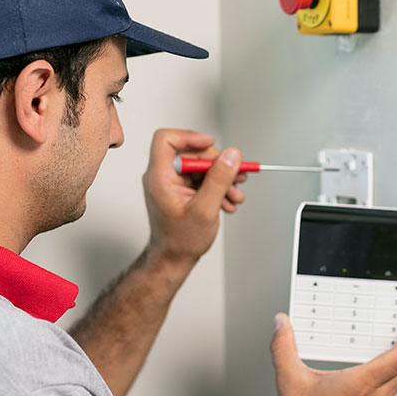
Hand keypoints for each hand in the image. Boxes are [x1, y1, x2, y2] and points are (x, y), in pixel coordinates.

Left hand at [142, 129, 248, 264]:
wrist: (174, 258)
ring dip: (222, 178)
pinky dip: (217, 187)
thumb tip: (232, 155)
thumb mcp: (205, 209)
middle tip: (236, 174)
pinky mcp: (182, 189)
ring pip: (200, 166)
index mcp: (160, 177)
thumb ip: (219, 179)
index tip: (211, 144)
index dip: (189, 137)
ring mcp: (172, 183)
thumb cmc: (181, 240)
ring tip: (236, 193)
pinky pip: (202, 178)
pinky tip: (228, 200)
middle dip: (217, 163)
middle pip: (191, 153)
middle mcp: (163, 176)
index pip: (166, 140)